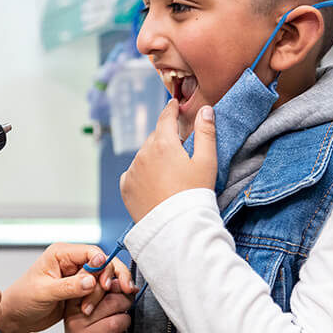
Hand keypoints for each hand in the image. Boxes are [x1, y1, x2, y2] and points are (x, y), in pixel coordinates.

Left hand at [0, 243, 135, 332]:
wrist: (16, 317)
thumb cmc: (22, 299)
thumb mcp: (44, 293)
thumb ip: (69, 286)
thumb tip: (91, 280)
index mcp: (61, 253)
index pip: (93, 252)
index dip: (104, 267)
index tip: (106, 284)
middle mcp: (71, 261)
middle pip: (103, 264)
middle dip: (108, 281)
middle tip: (105, 297)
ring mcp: (77, 276)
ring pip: (104, 279)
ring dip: (103, 295)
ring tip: (88, 310)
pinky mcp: (81, 290)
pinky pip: (100, 291)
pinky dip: (102, 300)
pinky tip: (97, 309)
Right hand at [63, 291, 132, 332]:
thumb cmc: (94, 325)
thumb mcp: (98, 302)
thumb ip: (110, 288)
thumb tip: (125, 283)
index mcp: (73, 301)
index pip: (97, 285)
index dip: (115, 284)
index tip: (121, 286)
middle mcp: (72, 320)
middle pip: (111, 302)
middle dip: (126, 302)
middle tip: (126, 304)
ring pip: (116, 323)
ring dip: (126, 322)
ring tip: (121, 323)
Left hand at [119, 99, 217, 222]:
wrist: (176, 227)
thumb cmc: (195, 195)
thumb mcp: (207, 162)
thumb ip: (206, 133)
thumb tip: (205, 110)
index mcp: (163, 144)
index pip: (165, 118)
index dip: (171, 109)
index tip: (173, 104)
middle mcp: (143, 154)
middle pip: (155, 138)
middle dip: (165, 139)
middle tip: (178, 150)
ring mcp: (132, 170)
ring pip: (144, 155)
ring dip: (153, 157)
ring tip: (169, 173)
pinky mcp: (126, 187)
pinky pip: (134, 172)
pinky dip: (142, 173)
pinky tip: (155, 183)